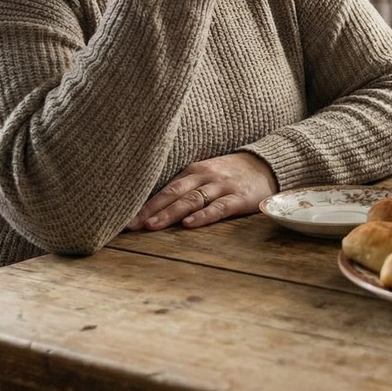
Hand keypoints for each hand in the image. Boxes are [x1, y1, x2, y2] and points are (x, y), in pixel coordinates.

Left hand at [125, 152, 278, 230]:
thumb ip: (184, 187)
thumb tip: (153, 208)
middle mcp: (204, 176)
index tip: (124, 220)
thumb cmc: (231, 173)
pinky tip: (190, 224)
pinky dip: (203, 216)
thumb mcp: (206, 174)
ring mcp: (221, 186)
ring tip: (152, 226)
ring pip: (191, 200)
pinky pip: (218, 207)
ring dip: (170, 213)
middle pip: (173, 193)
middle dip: (150, 209)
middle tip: (131, 225)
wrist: (267, 164)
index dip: (144, 204)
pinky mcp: (238, 197)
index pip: (164, 189)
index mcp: (192, 171)